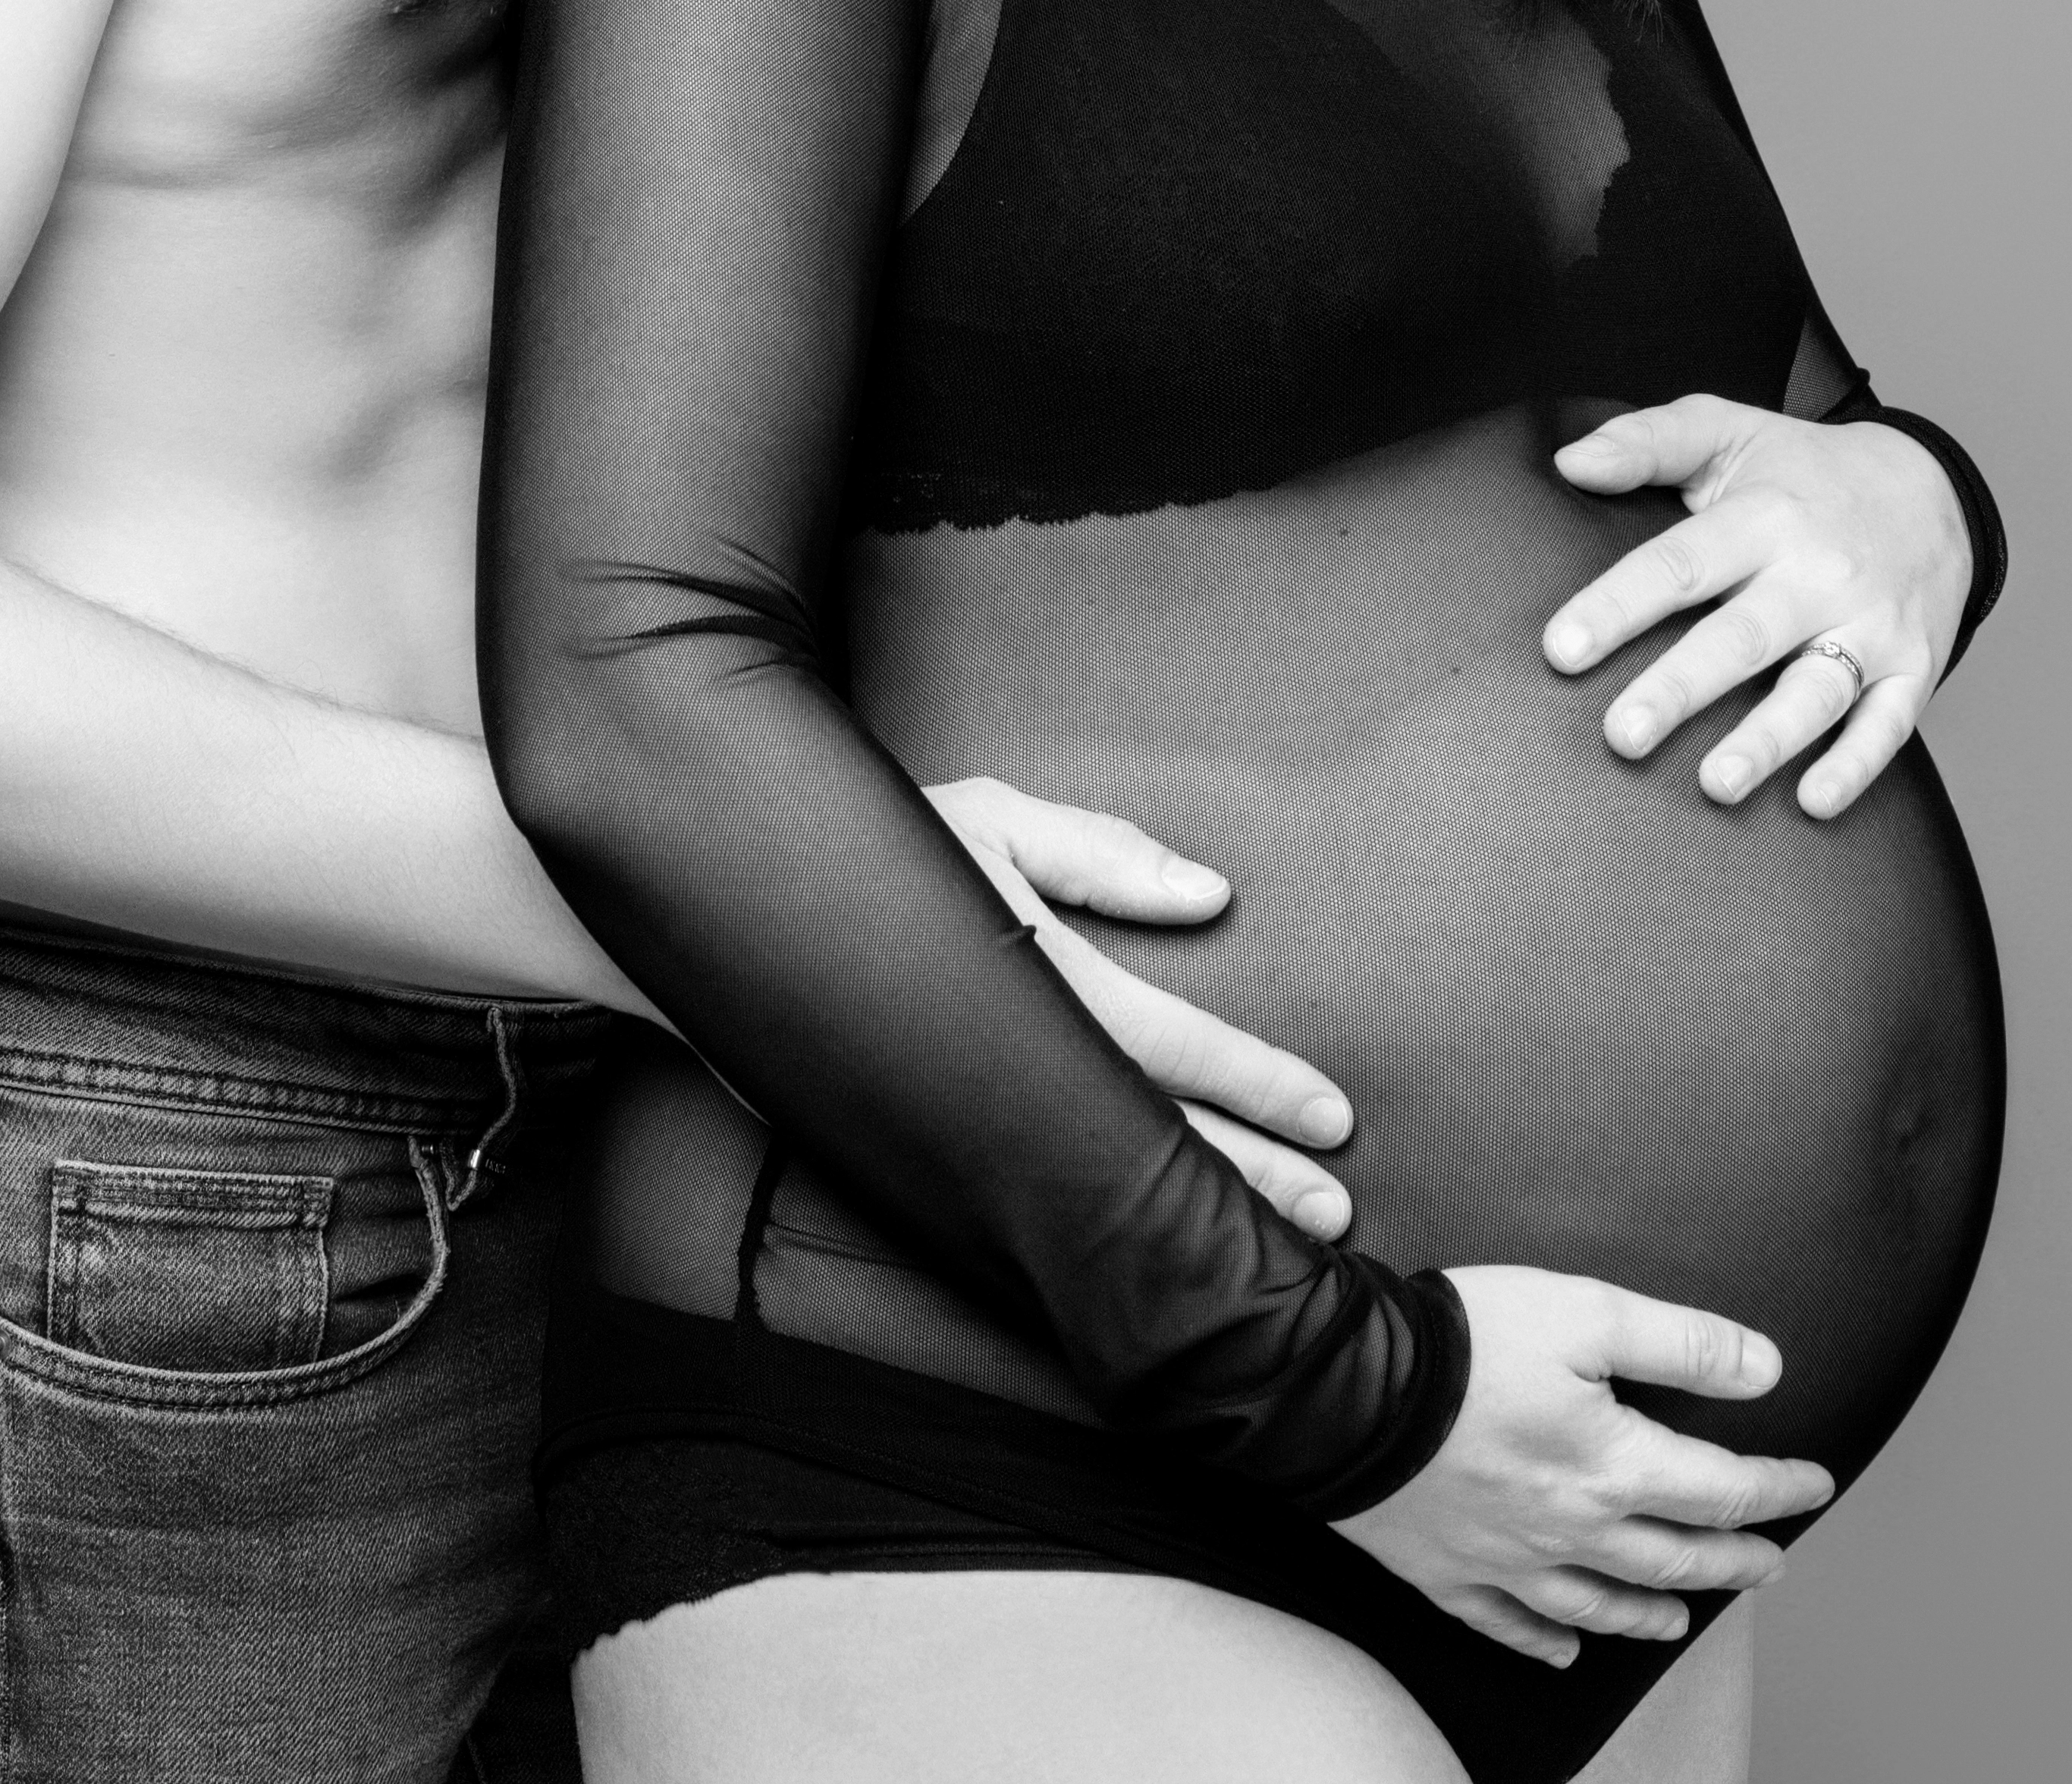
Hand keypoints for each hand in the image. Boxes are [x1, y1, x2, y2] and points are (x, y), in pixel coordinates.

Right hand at [917, 777, 1358, 1236]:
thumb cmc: (876, 843)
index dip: (1259, 1082)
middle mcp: (1011, 1057)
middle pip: (1153, 1133)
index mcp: (1038, 975)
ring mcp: (971, 1113)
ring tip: (1281, 1246)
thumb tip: (1212, 896)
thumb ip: (1103, 855)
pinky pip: (1042, 1195)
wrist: (734, 897)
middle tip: (1338, 1216)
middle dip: (1251, 1178)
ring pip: (1105, 1178)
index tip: (1335, 1116)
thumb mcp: (989, 819)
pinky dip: (1111, 1226)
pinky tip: (1157, 1252)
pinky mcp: (936, 1145)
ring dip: (1198, 1209)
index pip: (1172, 1045)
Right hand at [1330, 1264, 1837, 1664]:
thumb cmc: (1463, 1343)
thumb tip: (1765, 1370)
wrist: (1343, 1391)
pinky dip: (1543, 1642)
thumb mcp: (1586, 1313)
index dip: (1778, 1488)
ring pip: (1599, 1604)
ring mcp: (1506, 1560)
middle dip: (1733, 1560)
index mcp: (1611, 1466)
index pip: (1721, 1490)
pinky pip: (1507, 1624)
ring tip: (1684, 1614)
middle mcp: (1569, 1529)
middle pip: (1672, 1558)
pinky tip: (1565, 1649)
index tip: (1813, 1484)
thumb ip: (1682, 1344)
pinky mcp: (1447, 1570)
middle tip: (1770, 1560)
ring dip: (1652, 1612)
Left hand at [1542, 399, 1969, 816]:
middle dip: (1682, 688)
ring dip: (1766, 741)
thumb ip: (1646, 443)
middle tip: (1623, 735)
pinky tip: (1812, 802)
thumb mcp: (1728, 431)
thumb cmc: (1805, 472)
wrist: (1934, 490)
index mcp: (1764, 517)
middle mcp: (1819, 574)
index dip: (1620, 605)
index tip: (1563, 648)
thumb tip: (1568, 463)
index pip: (1680, 564)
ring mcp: (1871, 625)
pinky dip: (1855, 766)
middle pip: (1743, 636)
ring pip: (1816, 689)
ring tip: (1715, 784)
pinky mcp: (1912, 668)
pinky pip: (1887, 724)